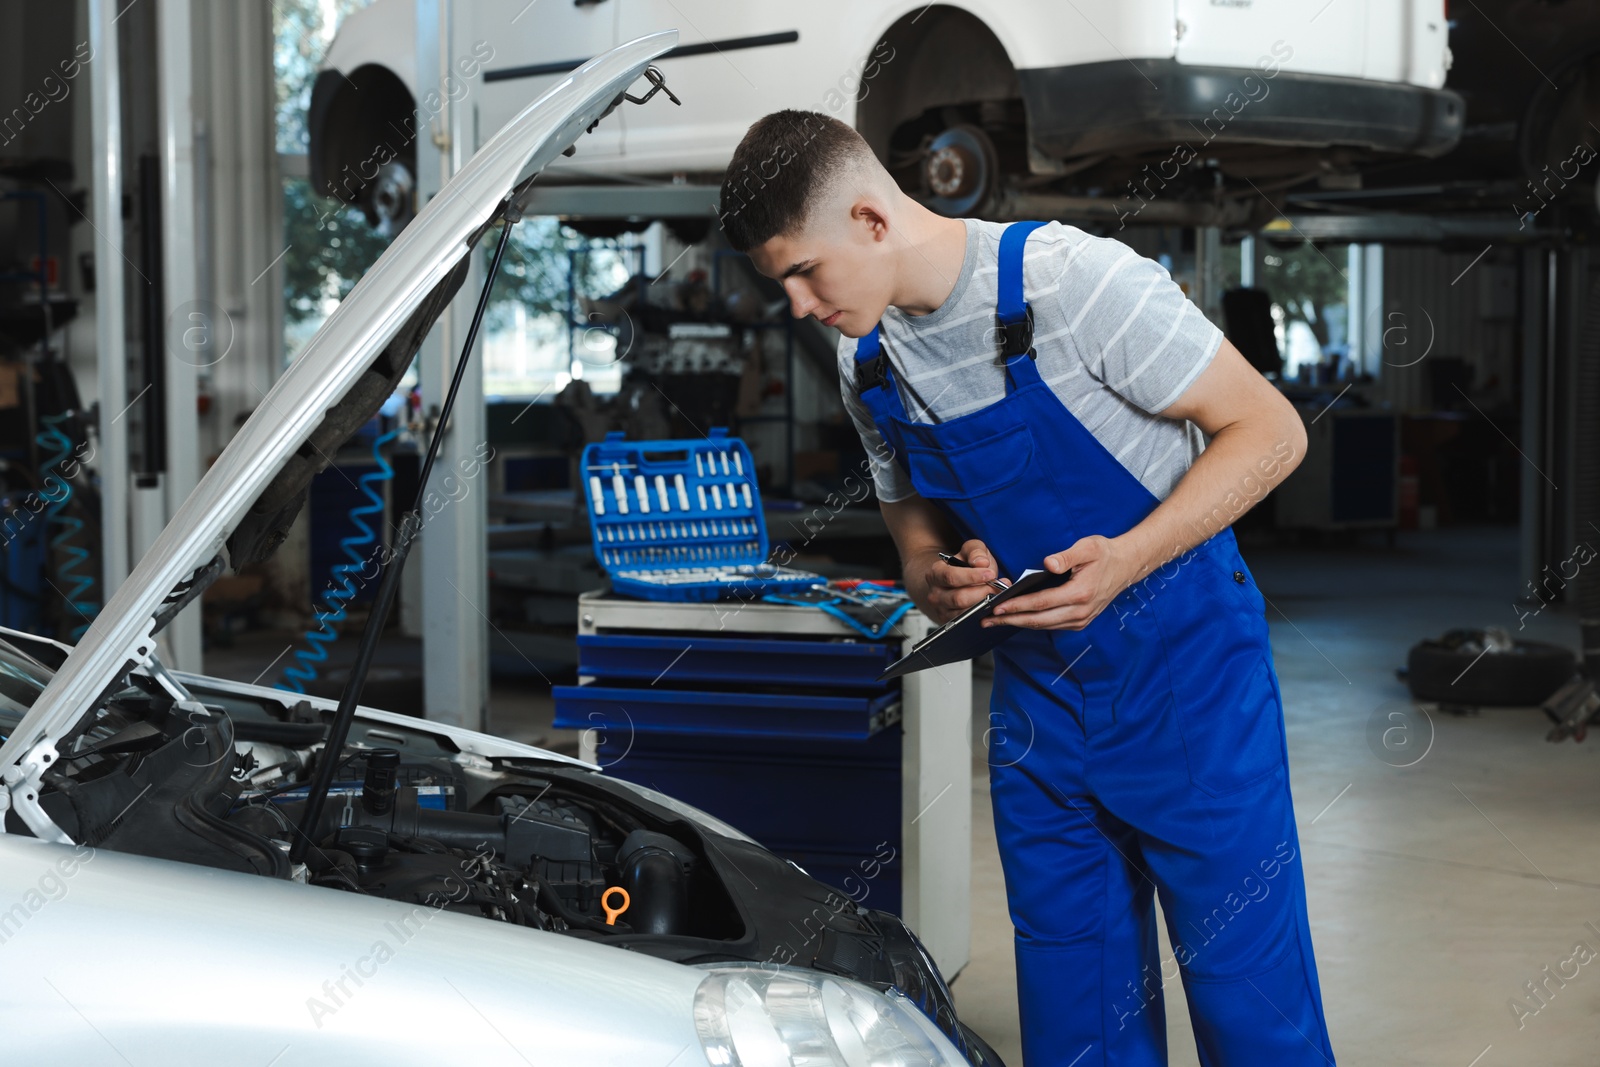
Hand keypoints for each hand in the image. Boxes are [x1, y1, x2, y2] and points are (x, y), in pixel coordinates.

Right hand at [915, 539, 1001, 623]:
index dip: (972, 576)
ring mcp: (941, 609)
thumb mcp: (970, 551)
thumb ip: (976, 551)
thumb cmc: (964, 565)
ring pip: (964, 612)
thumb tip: (981, 562)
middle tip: (997, 587)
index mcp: (936, 574)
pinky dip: (981, 614)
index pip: (951, 577)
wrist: (955, 580)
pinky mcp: (950, 621)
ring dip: (983, 604)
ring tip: (997, 595)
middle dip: (982, 592)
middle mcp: (935, 593)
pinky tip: (991, 605)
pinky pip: (967, 622)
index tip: (990, 574)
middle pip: (958, 598)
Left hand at [983, 534, 1141, 630]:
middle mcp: (1080, 611)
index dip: (1017, 606)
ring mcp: (1081, 619)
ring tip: (996, 620)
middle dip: (1010, 620)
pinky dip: (1032, 622)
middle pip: (1038, 620)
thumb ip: (1067, 556)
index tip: (998, 606)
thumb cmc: (1105, 554)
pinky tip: (1017, 618)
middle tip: (986, 620)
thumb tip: (1047, 563)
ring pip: (1044, 626)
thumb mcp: (1088, 547)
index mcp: (1080, 593)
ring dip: (1018, 623)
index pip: (1041, 603)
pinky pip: (1051, 625)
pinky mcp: (1080, 621)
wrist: (1126, 566)